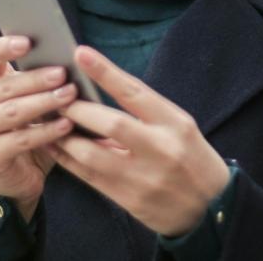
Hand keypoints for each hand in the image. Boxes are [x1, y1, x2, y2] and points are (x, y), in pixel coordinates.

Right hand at [0, 36, 79, 219]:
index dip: (3, 46)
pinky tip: (66, 125)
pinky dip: (45, 132)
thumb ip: (45, 83)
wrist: (20, 177)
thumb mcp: (37, 102)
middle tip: (64, 74)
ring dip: (43, 102)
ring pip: (12, 111)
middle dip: (37, 78)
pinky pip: (19, 140)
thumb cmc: (32, 130)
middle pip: (5, 85)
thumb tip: (74, 60)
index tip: (27, 41)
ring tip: (70, 96)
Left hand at [48, 46, 230, 236]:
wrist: (212, 208)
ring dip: (65, 137)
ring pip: (93, 155)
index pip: (136, 92)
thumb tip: (98, 94)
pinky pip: (91, 178)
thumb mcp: (179, 127)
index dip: (106, 72)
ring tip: (49, 122)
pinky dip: (69, 160)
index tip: (81, 54)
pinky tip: (56, 148)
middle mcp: (161, 149)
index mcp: (175, 123)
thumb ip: (144, 114)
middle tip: (56, 97)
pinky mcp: (130, 201)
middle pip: (111, 123)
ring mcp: (145, 177)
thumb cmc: (192, 158)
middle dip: (78, 109)